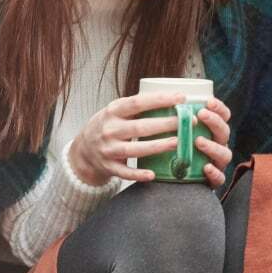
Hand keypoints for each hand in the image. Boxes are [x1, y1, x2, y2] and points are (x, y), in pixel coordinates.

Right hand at [67, 92, 234, 188]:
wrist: (84, 150)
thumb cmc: (109, 126)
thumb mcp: (116, 111)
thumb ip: (138, 106)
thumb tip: (174, 99)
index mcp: (113, 111)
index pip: (137, 103)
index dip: (160, 100)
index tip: (181, 98)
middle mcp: (109, 129)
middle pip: (139, 127)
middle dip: (165, 124)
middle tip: (187, 122)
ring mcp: (108, 149)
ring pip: (134, 149)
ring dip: (156, 146)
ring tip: (177, 142)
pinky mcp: (109, 167)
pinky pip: (124, 172)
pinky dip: (138, 174)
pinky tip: (152, 174)